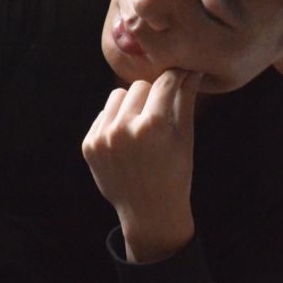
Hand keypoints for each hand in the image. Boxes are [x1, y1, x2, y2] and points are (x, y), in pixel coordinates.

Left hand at [82, 68, 201, 262]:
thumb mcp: (184, 138)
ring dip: (130, 105)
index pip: (164, 83)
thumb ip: (185, 101)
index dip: (175, 76)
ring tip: (142, 128)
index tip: (180, 75)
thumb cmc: (174, 174)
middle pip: (139, 86)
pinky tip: (127, 142)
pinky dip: (115, 122)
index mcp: (152, 126)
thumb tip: (193, 70)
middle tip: (160, 113)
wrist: (148, 212)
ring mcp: (102, 138)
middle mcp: (123, 129)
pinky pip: (104, 115)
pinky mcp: (89, 145)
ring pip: (117, 96)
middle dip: (152, 95)